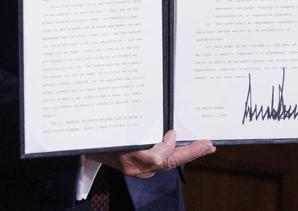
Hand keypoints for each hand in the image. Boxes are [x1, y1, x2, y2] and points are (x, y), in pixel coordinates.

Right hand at [89, 130, 214, 178]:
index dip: (167, 145)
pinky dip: (172, 155)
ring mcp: (138, 171)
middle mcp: (136, 168)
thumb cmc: (102, 137)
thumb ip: (138, 131)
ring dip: (184, 154)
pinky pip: (160, 164)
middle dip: (190, 153)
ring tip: (203, 147)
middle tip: (208, 145)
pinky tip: (183, 149)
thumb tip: (158, 127)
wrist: (88, 149)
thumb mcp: (118, 129)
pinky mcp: (139, 170)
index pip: (157, 157)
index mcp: (130, 157)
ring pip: (167, 164)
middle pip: (169, 162)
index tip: (172, 133)